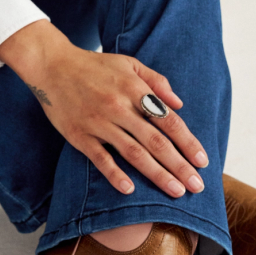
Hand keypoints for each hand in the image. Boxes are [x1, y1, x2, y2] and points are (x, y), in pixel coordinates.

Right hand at [0, 22, 208, 197]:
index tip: (203, 160)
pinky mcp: (79, 136)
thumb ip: (156, 81)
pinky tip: (129, 190)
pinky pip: (100, 159)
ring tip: (176, 191)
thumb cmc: (94, 66)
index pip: (169, 121)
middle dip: (180, 166)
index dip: (188, 142)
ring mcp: (99, 123)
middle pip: (156, 142)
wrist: (52, 66)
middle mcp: (119, 107)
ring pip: (134, 153)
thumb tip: (179, 104)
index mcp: (134, 89)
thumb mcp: (129, 63)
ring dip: (157, 174)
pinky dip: (114, 174)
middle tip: (197, 186)